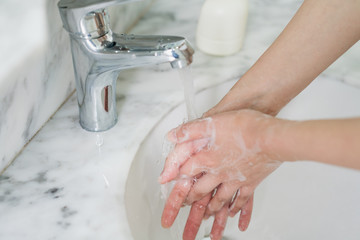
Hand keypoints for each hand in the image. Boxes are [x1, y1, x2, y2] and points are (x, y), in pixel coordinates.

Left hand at [160, 110, 281, 238]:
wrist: (272, 137)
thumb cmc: (245, 127)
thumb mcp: (211, 122)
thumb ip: (189, 130)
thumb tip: (172, 136)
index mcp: (207, 159)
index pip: (185, 175)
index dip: (174, 182)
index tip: (168, 191)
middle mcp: (219, 173)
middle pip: (200, 192)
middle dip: (190, 203)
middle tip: (184, 212)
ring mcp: (235, 180)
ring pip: (219, 200)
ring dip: (210, 211)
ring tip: (205, 220)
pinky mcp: (251, 182)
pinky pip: (242, 201)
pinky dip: (238, 211)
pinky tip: (235, 216)